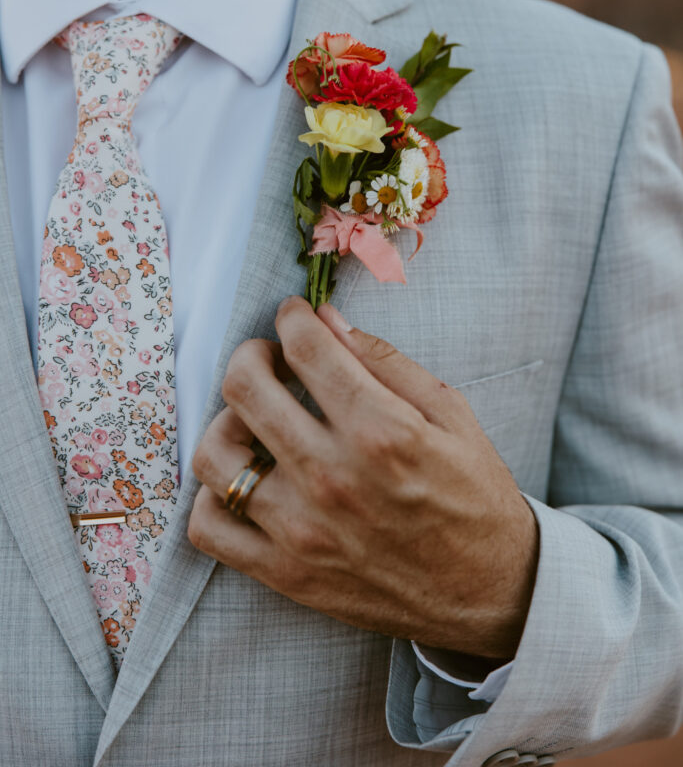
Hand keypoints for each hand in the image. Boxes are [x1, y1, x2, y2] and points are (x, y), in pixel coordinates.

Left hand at [189, 296, 538, 659]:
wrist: (491, 590)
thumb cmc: (474, 494)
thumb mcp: (451, 412)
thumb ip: (385, 360)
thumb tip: (327, 320)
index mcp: (381, 430)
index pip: (305, 348)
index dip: (293, 317)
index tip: (295, 317)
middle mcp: (333, 477)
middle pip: (244, 389)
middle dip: (251, 354)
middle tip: (269, 358)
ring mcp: (302, 529)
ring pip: (215, 453)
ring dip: (226, 421)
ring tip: (254, 419)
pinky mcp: (286, 573)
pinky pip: (208, 528)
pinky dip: (212, 494)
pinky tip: (245, 477)